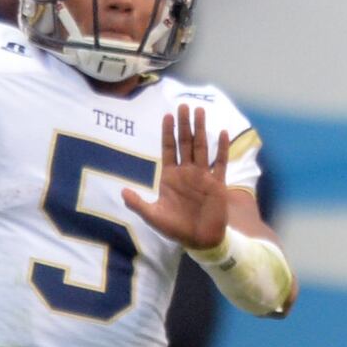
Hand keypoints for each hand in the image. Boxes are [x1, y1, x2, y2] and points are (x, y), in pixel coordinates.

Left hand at [126, 106, 234, 250]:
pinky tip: (223, 133)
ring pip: (202, 147)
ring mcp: (203, 176)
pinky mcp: (217, 183)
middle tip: (184, 105)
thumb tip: (122, 192)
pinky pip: (220, 163)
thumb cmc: (176, 228)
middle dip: (184, 124)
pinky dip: (222, 148)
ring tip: (200, 111)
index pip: (168, 149)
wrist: (201, 241)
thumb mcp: (154, 216)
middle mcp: (187, 172)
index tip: (168, 115)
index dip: (168, 132)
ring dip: (201, 130)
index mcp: (171, 176)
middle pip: (185, 143)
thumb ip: (138, 204)